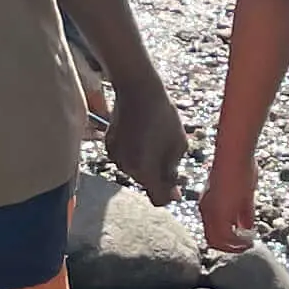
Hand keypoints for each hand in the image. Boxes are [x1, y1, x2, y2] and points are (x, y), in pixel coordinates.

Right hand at [108, 80, 188, 206]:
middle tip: (171, 156)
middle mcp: (126, 168)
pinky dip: (135, 153)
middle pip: (147, 184)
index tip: (177, 187)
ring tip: (156, 139)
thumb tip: (173, 194)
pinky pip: (126, 159)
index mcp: (145, 170)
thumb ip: (174, 171)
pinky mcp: (109, 146)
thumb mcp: (178, 145)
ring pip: (136, 171)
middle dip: (159, 176)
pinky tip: (142, 134)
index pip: (158, 198)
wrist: (137, 89)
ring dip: (147, 164)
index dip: (169, 195)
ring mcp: (115, 157)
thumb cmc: (163, 115)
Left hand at [195, 149, 257, 253]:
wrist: (235, 155)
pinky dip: (236, 243)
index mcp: (209, 205)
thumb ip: (244, 213)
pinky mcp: (218, 214)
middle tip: (246, 246)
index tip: (242, 240)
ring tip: (248, 245)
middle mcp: (206, 210)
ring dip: (233, 247)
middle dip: (230, 247)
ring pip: (216, 242)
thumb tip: (248, 228)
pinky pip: (225, 239)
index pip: (213, 231)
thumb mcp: (244, 195)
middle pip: (212, 240)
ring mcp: (210, 213)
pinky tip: (249, 239)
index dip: (227, 240)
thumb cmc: (240, 168)